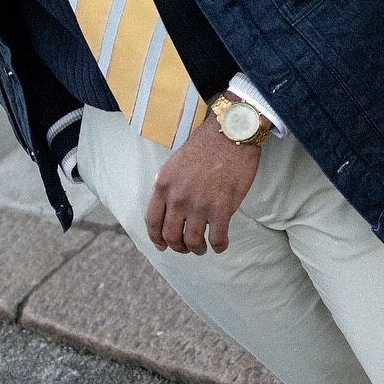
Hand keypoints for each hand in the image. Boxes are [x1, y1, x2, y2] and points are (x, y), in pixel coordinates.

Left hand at [145, 116, 259, 254]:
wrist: (230, 134)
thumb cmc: (206, 146)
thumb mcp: (174, 164)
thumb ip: (169, 187)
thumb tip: (169, 211)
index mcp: (163, 185)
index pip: (152, 221)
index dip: (156, 238)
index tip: (162, 245)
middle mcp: (177, 198)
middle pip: (171, 236)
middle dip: (178, 247)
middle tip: (186, 247)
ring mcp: (199, 205)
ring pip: (192, 242)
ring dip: (197, 249)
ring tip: (203, 248)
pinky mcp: (222, 209)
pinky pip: (218, 239)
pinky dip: (219, 246)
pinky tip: (221, 245)